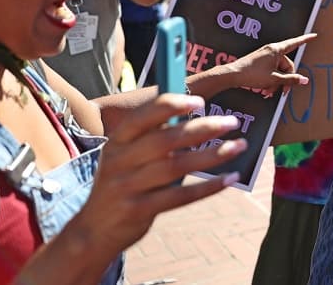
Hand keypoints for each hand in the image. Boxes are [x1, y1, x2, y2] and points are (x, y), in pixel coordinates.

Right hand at [67, 93, 246, 256]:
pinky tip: (230, 178)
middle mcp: (119, 161)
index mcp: (117, 142)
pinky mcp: (139, 210)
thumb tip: (193, 113)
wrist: (93, 230)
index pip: (142, 117)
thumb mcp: (126, 157)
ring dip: (212, 155)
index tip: (200, 101)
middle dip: (202, 128)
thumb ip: (152, 137)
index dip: (171, 106)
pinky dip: (208, 187)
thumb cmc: (122, 183)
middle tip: (232, 122)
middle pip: (166, 140)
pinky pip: (180, 196)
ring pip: (176, 166)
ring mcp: (127, 187)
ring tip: (239, 146)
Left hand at [220, 33, 315, 94]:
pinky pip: (271, 71)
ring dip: (276, 83)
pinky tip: (265, 90)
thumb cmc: (252, 74)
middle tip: (283, 92)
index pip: (295, 43)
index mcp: (277, 50)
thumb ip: (291, 79)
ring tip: (268, 93)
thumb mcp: (274, 79)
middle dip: (285, 80)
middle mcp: (272, 50)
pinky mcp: (260, 62)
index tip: (314, 36)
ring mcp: (266, 56)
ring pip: (278, 70)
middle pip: (287, 65)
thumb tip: (305, 80)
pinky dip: (270, 81)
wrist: (232, 75)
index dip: (306, 40)